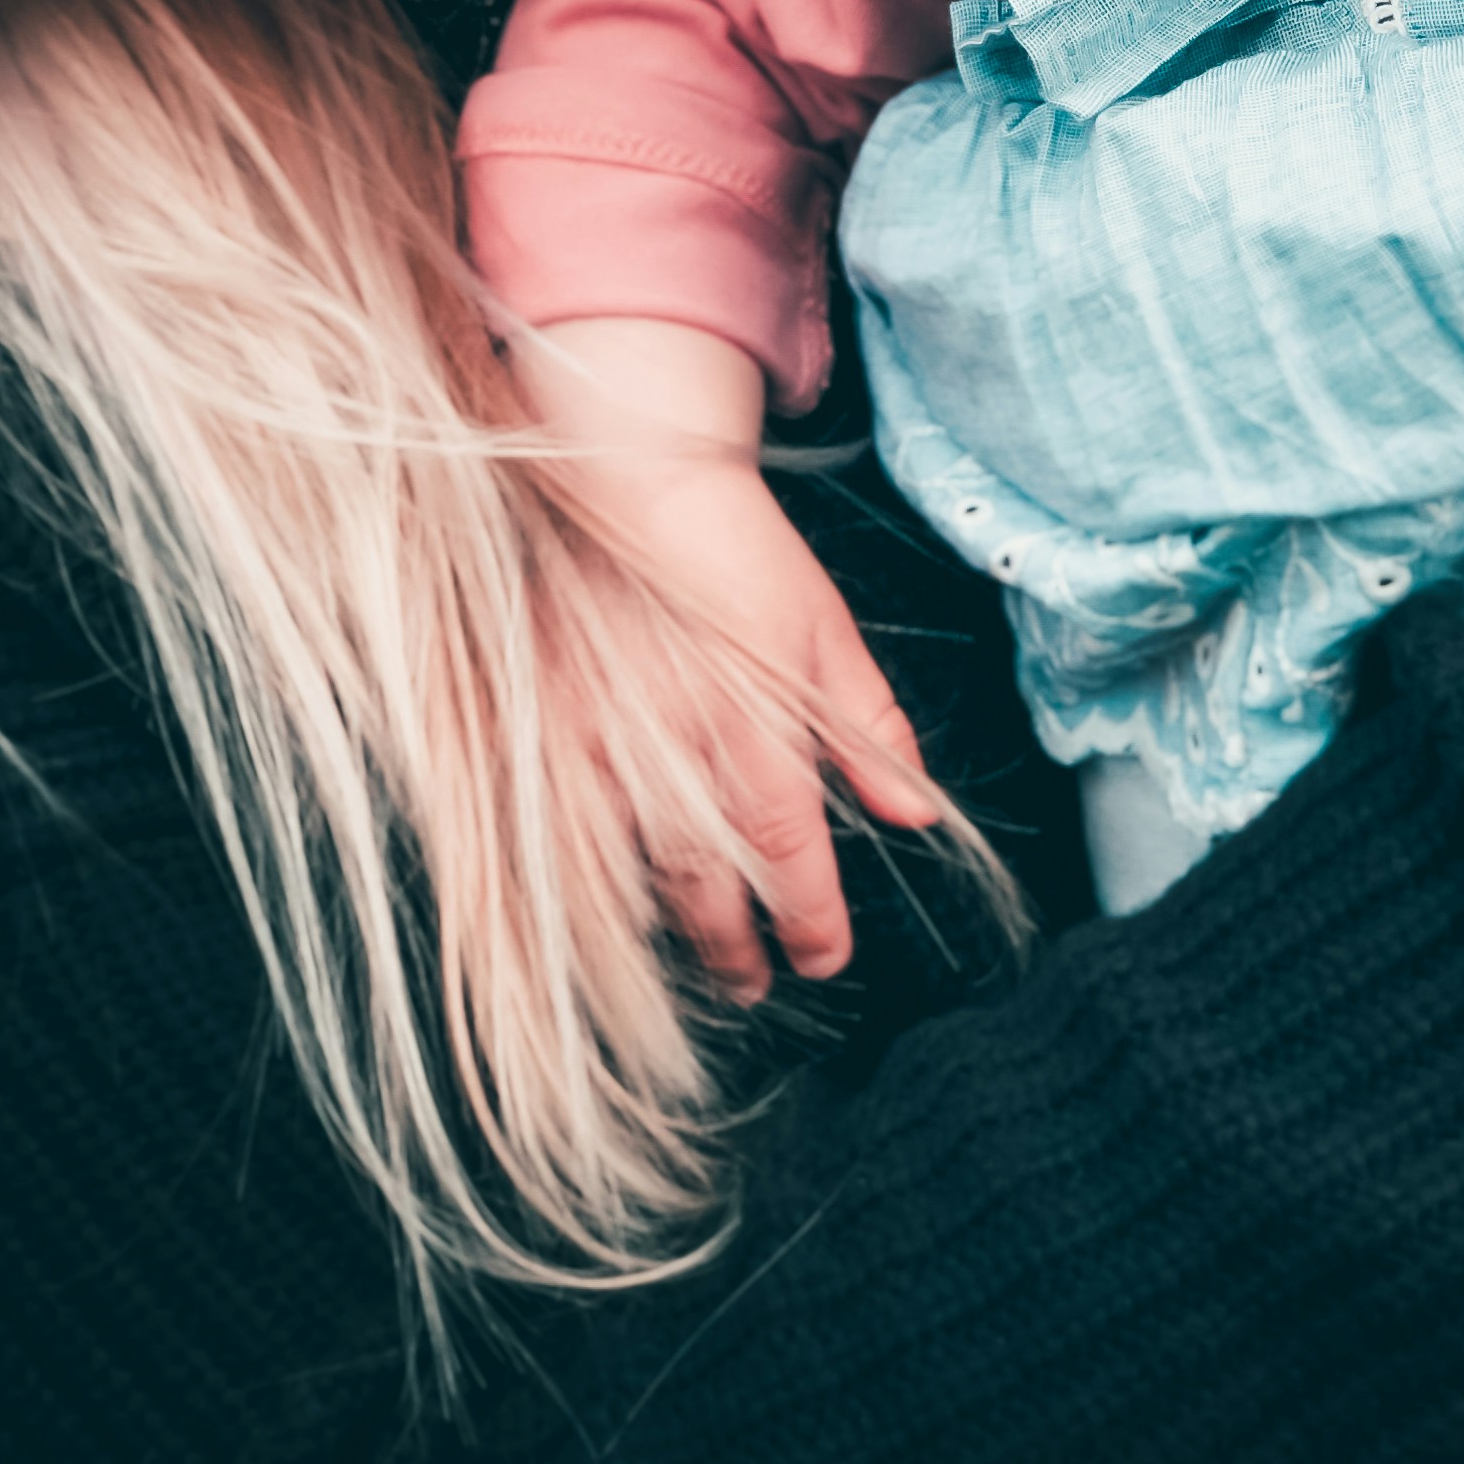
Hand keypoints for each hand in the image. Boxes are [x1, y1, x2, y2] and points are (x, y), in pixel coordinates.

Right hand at [524, 316, 935, 997]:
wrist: (628, 484)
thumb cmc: (736, 554)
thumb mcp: (825, 632)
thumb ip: (872, 730)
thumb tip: (921, 813)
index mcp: (758, 731)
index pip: (790, 859)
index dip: (809, 922)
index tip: (822, 957)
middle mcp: (679, 757)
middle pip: (709, 891)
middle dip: (739, 948)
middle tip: (757, 978)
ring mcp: (600, 755)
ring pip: (633, 882)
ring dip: (670, 933)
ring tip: (698, 955)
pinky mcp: (542, 742)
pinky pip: (562, 849)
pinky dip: (591, 893)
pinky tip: (614, 913)